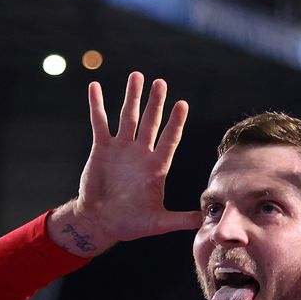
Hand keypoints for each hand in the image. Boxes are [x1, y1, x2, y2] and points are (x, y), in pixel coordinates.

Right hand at [49, 72, 201, 255]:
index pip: (170, 139)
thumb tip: (205, 220)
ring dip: (132, 97)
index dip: (176, 122)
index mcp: (156, 167)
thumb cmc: (130, 224)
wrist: (100, 223)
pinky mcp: (101, 149)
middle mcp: (141, 153)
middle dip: (155, 102)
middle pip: (151, 122)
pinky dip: (97, 105)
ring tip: (137, 76)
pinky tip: (95, 87)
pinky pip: (99, 122)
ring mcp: (121, 149)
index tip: (182, 104)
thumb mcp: (159, 222)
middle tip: (161, 83)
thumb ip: (181, 219)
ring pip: (127, 117)